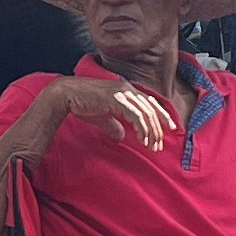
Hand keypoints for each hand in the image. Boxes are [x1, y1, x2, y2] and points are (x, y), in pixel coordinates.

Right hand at [52, 77, 173, 150]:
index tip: (169, 129)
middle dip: (158, 128)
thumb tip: (121, 136)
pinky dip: (142, 129)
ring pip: (146, 113)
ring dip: (151, 131)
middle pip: (151, 108)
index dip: (161, 115)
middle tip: (159, 145)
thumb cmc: (82, 104)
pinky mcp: (117, 99)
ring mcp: (123, 93)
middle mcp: (127, 89)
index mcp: (126, 90)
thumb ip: (114, 125)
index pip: (150, 103)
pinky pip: (136, 116)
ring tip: (152, 146)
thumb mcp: (102, 117)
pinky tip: (143, 140)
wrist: (66, 95)